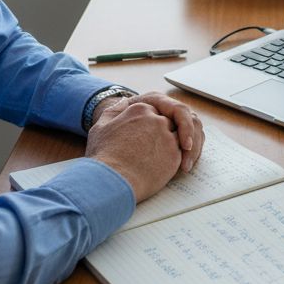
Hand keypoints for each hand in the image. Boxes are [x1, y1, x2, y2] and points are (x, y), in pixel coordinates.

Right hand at [86, 91, 205, 200]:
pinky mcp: (175, 154)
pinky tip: (168, 168)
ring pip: (178, 137)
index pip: (152, 113)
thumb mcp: (101, 128)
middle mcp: (156, 119)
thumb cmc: (103, 157)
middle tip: (155, 150)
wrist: (112, 181)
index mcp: (139, 109)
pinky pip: (182, 153)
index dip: (149, 127)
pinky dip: (179, 159)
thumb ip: (113, 112)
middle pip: (167, 123)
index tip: (144, 139)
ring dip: (173, 147)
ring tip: (163, 160)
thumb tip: (123, 102)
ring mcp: (167, 136)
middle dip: (163, 135)